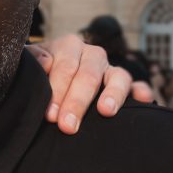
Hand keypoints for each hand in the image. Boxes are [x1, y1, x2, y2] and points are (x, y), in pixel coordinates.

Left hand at [32, 35, 153, 134]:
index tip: (50, 115)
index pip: (65, 66)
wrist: (45, 79)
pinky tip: (143, 100)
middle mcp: (91, 54)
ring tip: (106, 111)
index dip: (57, 90)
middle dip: (77, 102)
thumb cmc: (37, 76)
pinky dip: (141, 92)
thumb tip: (45, 62)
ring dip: (112, 94)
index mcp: (68, 46)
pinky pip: (136, 86)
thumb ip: (34, 61)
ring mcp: (109, 69)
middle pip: (88, 75)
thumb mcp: (29, 65)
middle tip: (67, 126)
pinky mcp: (123, 85)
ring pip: (118, 77)